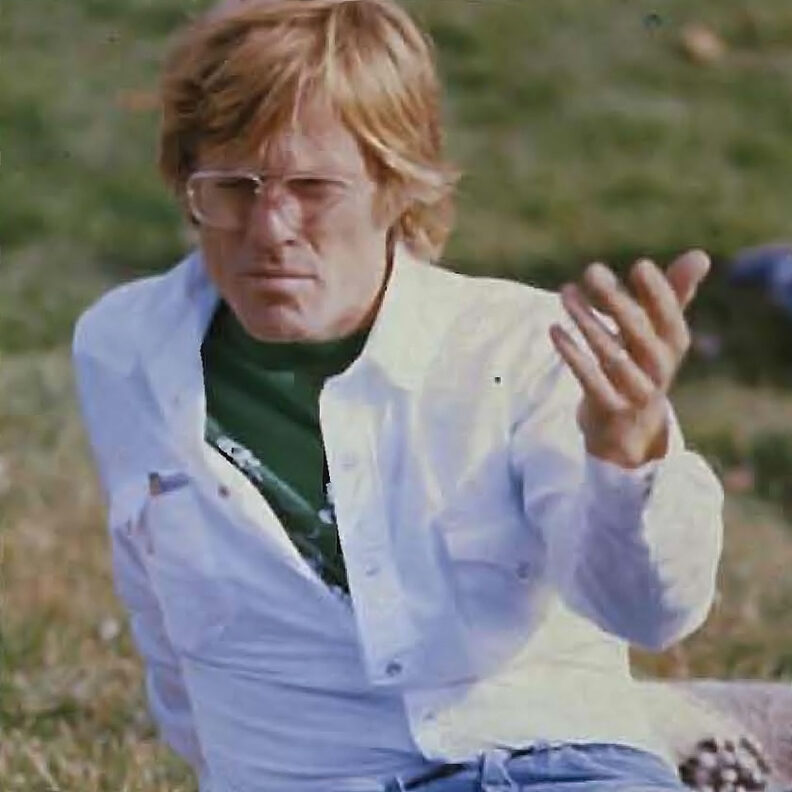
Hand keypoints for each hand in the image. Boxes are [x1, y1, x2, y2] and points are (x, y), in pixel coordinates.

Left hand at [549, 249, 709, 468]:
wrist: (632, 432)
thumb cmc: (644, 368)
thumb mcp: (659, 335)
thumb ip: (674, 295)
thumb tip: (700, 255)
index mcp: (673, 346)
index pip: (670, 316)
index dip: (658, 292)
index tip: (640, 265)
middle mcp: (659, 369)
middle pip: (640, 332)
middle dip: (616, 300)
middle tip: (593, 270)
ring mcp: (635, 391)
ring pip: (611, 353)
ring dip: (586, 320)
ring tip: (566, 292)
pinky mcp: (609, 407)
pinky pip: (589, 378)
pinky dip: (572, 353)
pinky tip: (555, 329)